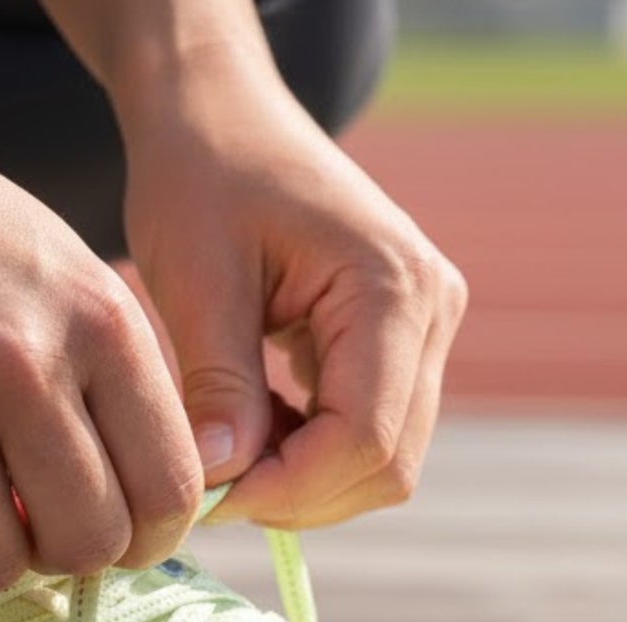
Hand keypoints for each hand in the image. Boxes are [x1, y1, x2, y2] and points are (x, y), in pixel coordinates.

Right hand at [0, 80, 200, 589]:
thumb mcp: (70, 281)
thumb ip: (116, 392)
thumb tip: (141, 521)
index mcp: (101, 324)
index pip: (167, 490)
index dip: (148, 538)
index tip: (117, 535)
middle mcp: (22, 364)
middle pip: (84, 546)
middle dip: (58, 551)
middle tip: (24, 515)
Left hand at [118, 56, 467, 528]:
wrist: (224, 118)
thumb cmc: (204, 176)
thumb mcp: (195, 278)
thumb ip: (217, 383)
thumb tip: (220, 479)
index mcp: (393, 287)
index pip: (364, 437)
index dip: (287, 489)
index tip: (209, 499)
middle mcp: (431, 311)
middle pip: (386, 463)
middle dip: (297, 495)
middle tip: (212, 490)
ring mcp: (425, 330)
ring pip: (383, 461)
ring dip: (304, 481)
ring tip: (229, 451)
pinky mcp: (403, 346)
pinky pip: (371, 434)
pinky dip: (311, 456)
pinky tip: (254, 431)